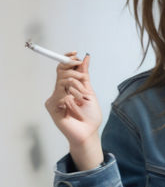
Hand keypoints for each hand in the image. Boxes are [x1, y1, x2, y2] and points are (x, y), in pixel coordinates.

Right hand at [45, 53, 103, 168]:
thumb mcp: (89, 92)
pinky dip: (70, 99)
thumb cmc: (90, 117)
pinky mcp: (51, 106)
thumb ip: (85, 75)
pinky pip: (60, 95)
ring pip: (62, 82)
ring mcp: (55, 98)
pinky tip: (73, 108)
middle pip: (61, 71)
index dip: (67, 59)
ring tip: (82, 99)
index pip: (63, 68)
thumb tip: (85, 57)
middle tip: (82, 79)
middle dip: (74, 73)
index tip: (76, 54)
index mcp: (68, 87)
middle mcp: (60, 91)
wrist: (88, 133)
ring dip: (76, 88)